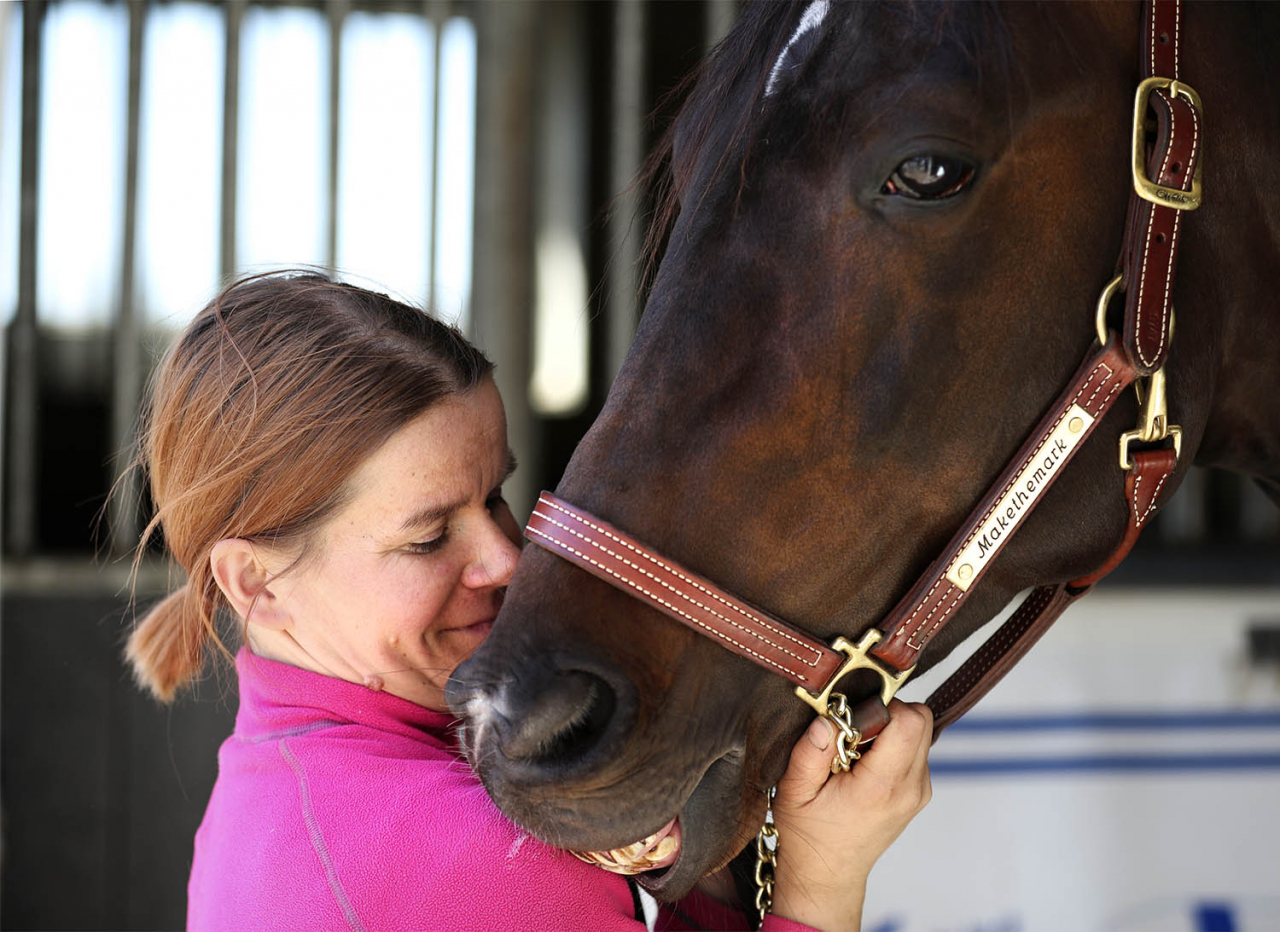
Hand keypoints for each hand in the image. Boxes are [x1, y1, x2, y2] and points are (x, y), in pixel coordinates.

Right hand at [768, 699, 932, 930]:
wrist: (828, 875)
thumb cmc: (810, 836)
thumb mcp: (794, 791)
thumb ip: (810, 752)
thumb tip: (828, 719)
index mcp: (881, 786)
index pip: (909, 721)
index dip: (880, 708)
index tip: (851, 722)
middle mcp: (909, 788)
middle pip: (922, 720)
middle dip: (888, 713)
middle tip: (854, 734)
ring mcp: (919, 792)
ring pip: (921, 732)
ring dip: (891, 730)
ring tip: (856, 754)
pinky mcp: (918, 793)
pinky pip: (917, 749)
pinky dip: (894, 746)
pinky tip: (865, 765)